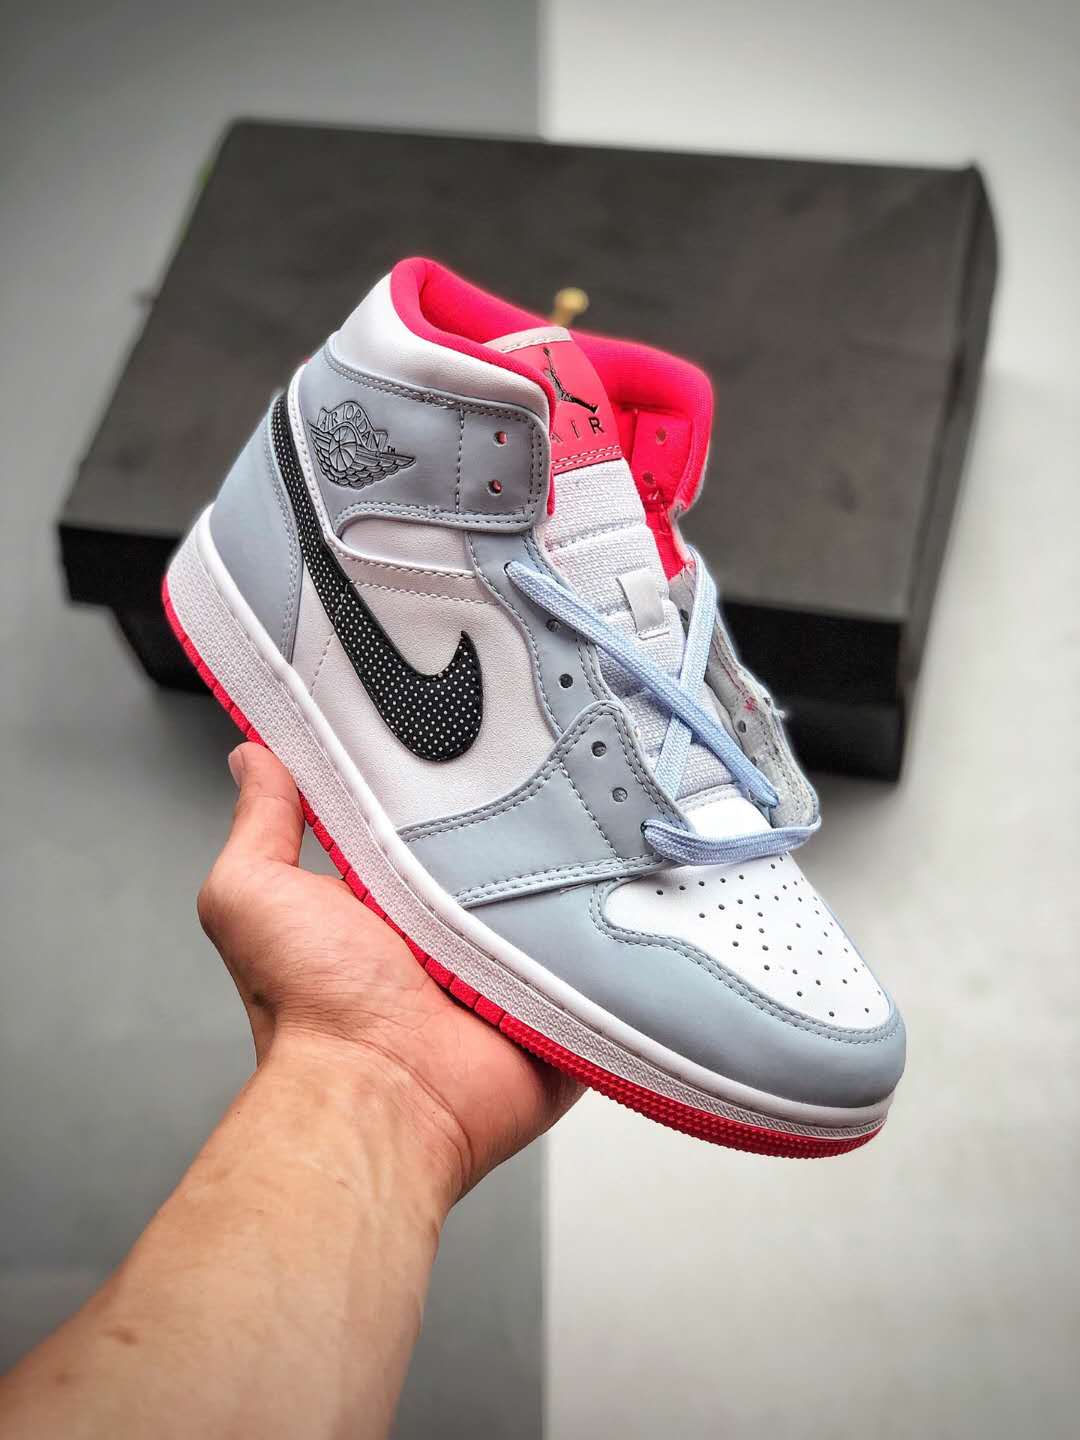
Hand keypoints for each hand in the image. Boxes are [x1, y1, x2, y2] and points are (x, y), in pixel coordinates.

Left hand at [197, 743, 580, 1202]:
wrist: (382, 1096)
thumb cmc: (312, 1008)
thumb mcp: (254, 895)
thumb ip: (260, 824)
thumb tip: (253, 758)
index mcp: (384, 897)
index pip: (418, 815)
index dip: (434, 774)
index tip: (458, 720)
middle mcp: (446, 928)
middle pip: (496, 846)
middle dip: (516, 809)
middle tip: (540, 755)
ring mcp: (507, 963)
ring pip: (555, 890)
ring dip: (569, 861)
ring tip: (592, 806)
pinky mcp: (559, 998)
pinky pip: (599, 948)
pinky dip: (610, 922)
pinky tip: (629, 875)